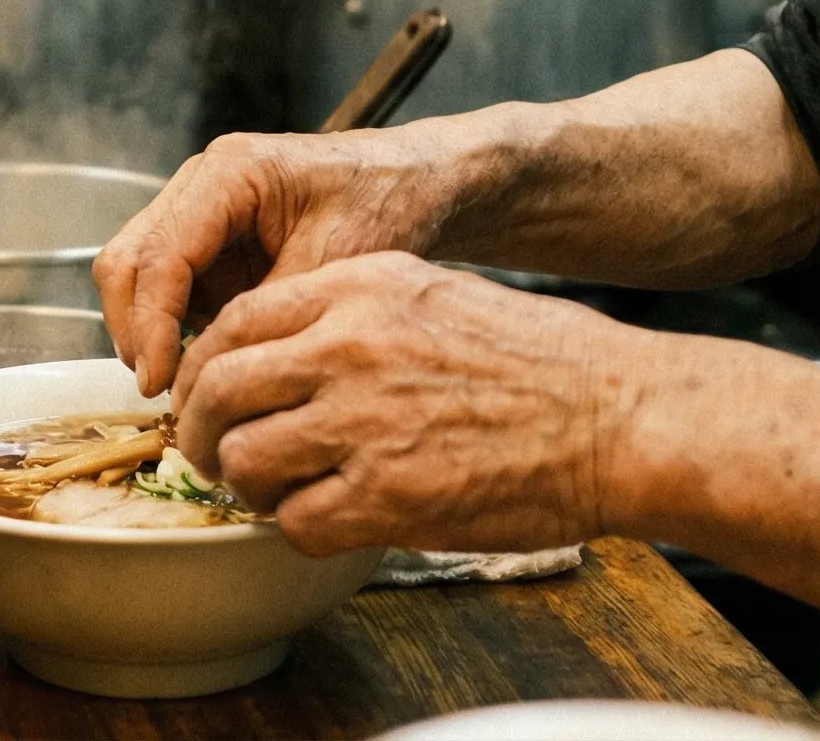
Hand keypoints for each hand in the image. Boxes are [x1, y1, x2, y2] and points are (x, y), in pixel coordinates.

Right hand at [95, 126, 478, 397]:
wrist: (423, 184)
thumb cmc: (389, 205)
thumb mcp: (336, 264)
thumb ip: (270, 313)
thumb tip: (218, 374)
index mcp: (230, 174)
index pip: (159, 254)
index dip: (151, 324)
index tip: (160, 383)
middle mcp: (202, 185)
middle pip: (126, 260)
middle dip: (135, 330)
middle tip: (161, 392)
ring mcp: (202, 213)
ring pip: (137, 276)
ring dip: (151, 332)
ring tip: (184, 389)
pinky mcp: (213, 243)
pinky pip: (172, 290)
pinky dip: (175, 330)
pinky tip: (207, 367)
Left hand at [169, 252, 627, 556]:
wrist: (619, 419)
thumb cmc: (543, 363)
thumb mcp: (435, 295)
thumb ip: (351, 314)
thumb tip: (280, 353)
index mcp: (360, 290)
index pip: (235, 323)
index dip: (205, 368)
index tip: (205, 396)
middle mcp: (349, 347)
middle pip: (220, 391)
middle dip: (200, 432)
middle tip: (210, 455)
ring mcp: (364, 422)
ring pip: (245, 460)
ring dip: (251, 485)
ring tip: (280, 491)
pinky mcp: (386, 496)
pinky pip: (295, 523)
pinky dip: (300, 530)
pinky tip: (332, 519)